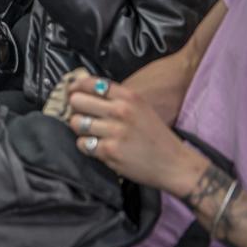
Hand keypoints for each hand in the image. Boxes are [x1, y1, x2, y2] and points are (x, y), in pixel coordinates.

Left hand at [66, 74, 207, 196]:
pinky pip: (82, 144)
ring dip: (80, 129)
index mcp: (128, 96)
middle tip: (83, 116)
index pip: (90, 83)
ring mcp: (115, 131)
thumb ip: (115, 97)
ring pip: (76, 123)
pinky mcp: (109, 151)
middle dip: (76, 109)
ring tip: (92, 133)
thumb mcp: (140, 107)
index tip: (72, 92)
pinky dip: (86, 146)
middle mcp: (121, 111)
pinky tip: (98, 147)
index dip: (75, 87)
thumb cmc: (155, 135)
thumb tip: (82, 89)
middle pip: (77, 101)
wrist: (175, 164)